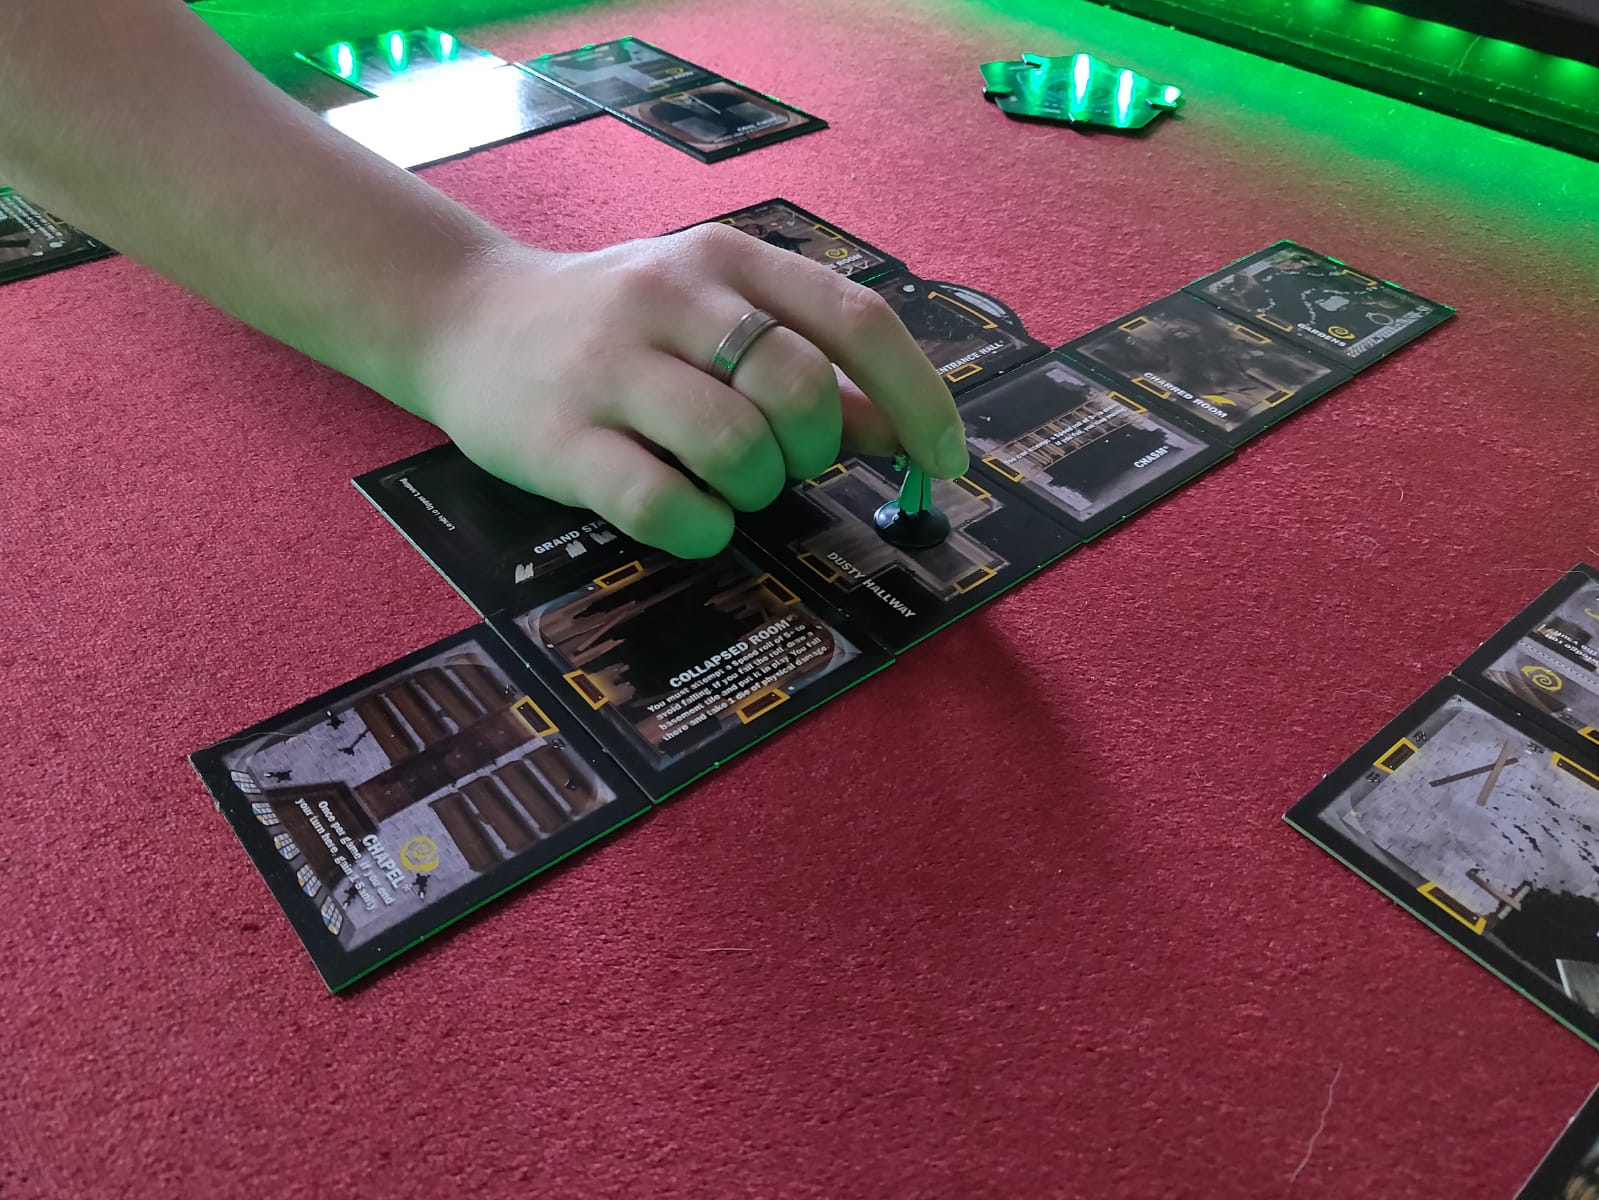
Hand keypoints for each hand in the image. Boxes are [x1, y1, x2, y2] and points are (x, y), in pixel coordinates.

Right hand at [408, 224, 968, 557]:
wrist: (465, 321)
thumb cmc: (616, 328)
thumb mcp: (716, 320)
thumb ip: (810, 368)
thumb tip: (902, 431)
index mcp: (726, 259)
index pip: (854, 319)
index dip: (917, 397)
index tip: (945, 460)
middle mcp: (670, 297)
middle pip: (797, 387)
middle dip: (814, 448)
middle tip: (785, 464)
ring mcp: (609, 366)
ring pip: (735, 448)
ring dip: (756, 490)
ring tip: (726, 483)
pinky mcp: (560, 438)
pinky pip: (665, 505)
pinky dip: (703, 530)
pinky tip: (693, 519)